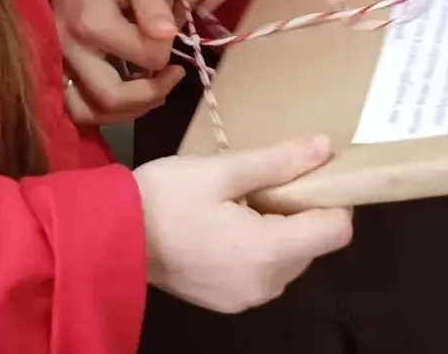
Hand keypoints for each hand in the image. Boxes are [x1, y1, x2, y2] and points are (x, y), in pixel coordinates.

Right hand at [55, 0, 181, 125]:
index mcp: (92, 22)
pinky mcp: (53, 56)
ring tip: (150, 93)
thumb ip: (154, 4)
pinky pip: (72, 100)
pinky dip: (98, 106)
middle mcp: (67, 45)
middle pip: (110, 96)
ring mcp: (56, 54)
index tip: (176, 34)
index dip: (168, 52)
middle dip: (149, 95)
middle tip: (174, 77)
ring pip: (84, 110)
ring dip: (121, 111)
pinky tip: (124, 91)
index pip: (144, 58)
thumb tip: (169, 38)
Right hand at [136, 137, 354, 312]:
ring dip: (282, 229)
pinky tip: (232, 223)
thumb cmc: (166, 197)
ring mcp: (247, 298)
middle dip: (302, 211)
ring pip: (291, 259)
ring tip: (246, 198)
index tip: (314, 173)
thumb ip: (277, 161)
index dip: (334, 198)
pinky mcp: (229, 301)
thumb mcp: (221, 170)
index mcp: (268, 251)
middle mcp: (266, 284)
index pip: (335, 231)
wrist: (112, 237)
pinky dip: (262, 247)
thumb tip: (325, 147)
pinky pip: (266, 272)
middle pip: (315, 245)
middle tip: (271, 179)